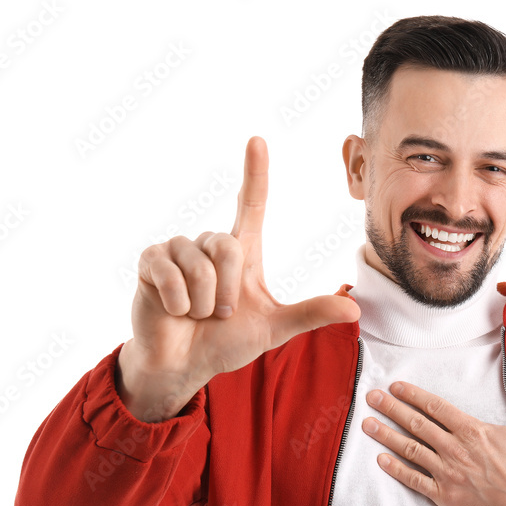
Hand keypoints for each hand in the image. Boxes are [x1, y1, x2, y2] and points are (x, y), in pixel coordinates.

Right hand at [117, 136, 360, 420]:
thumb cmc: (226, 342)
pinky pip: (169, 275)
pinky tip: (174, 311)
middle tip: (219, 314)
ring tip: (195, 314)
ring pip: (198, 265)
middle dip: (226, 291)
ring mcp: (177, 251)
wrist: (186, 365)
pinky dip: (178, 303)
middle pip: (227, 247)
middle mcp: (209, 244)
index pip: (251, 204)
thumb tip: (355, 311)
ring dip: (202, 302)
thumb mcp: (274, 328)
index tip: (258, 140)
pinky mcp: (150, 263)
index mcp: (240, 251)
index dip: (255, 173)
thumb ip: (310, 315)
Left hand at [362, 374, 505, 505]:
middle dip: (391, 408)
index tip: (396, 387)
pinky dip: (396, 470)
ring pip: (410, 449)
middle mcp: (455, 449)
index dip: (413, 395)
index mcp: (473, 431)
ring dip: (386, 435)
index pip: (435, 407)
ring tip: (367, 424)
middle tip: (371, 397)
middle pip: (416, 424)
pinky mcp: (446, 496)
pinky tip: (381, 461)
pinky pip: (415, 481)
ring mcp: (448, 473)